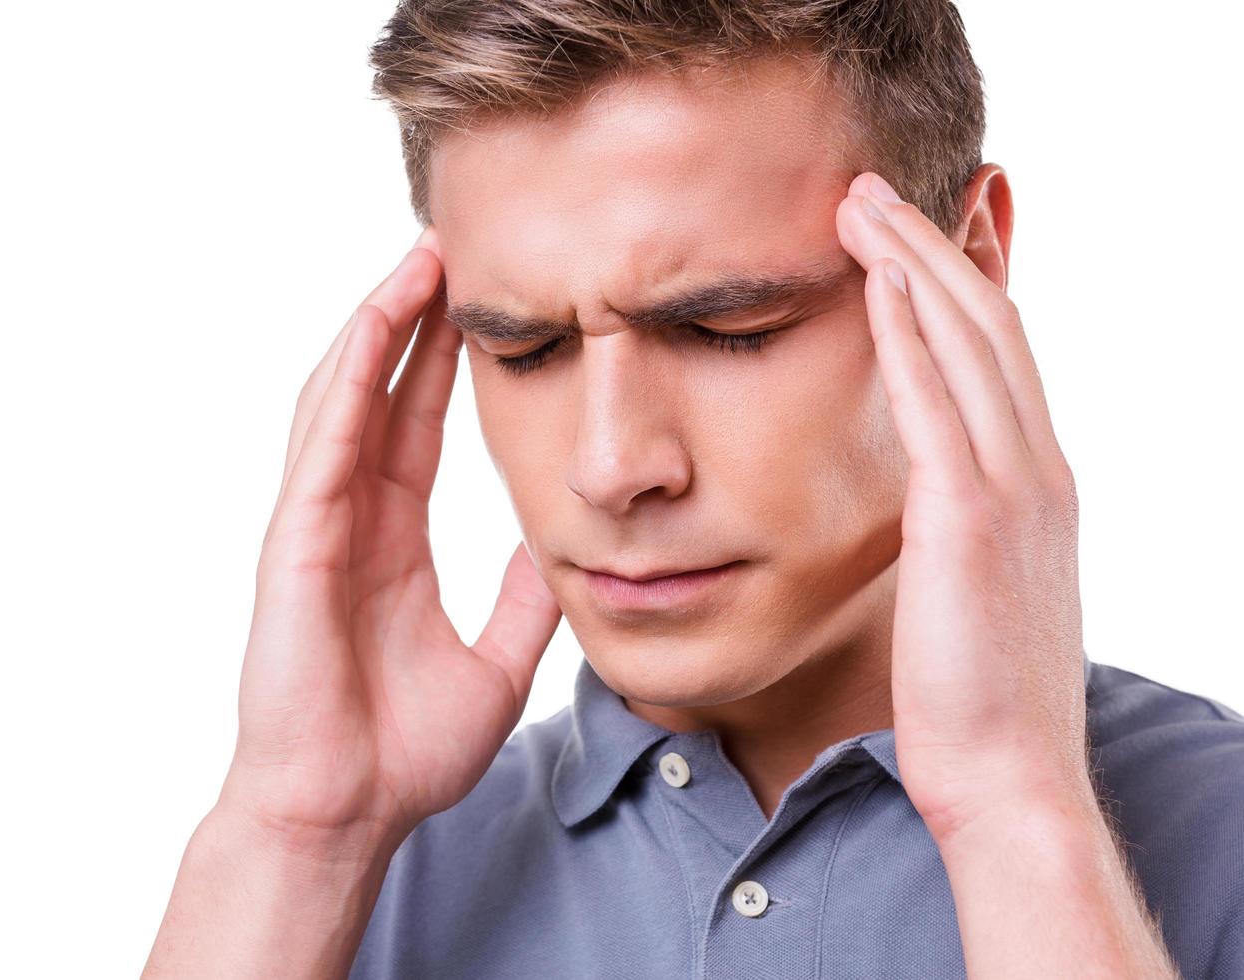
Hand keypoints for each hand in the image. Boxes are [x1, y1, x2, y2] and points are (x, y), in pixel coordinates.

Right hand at [225, 228, 562, 846]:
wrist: (347, 812)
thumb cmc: (400, 750)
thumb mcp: (496, 663)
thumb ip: (524, 602)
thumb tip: (562, 551)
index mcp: (390, 540)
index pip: (418, 425)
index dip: (443, 361)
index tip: (480, 300)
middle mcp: (349, 519)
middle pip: (380, 393)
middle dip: (411, 318)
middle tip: (449, 245)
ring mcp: (315, 526)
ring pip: (342, 400)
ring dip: (376, 326)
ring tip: (418, 259)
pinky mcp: (294, 544)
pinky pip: (322, 447)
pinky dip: (347, 383)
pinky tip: (374, 329)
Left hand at [835, 171, 1090, 842]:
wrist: (1011, 777)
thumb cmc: (981, 698)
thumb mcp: (983, 594)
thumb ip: (966, 535)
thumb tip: (935, 512)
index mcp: (1039, 487)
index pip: (1003, 356)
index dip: (966, 281)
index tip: (925, 227)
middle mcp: (1038, 470)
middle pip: (988, 324)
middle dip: (932, 245)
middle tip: (874, 188)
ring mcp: (1013, 489)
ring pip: (967, 340)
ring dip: (911, 261)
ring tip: (857, 203)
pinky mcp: (969, 519)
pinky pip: (936, 400)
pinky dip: (909, 330)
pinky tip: (876, 278)